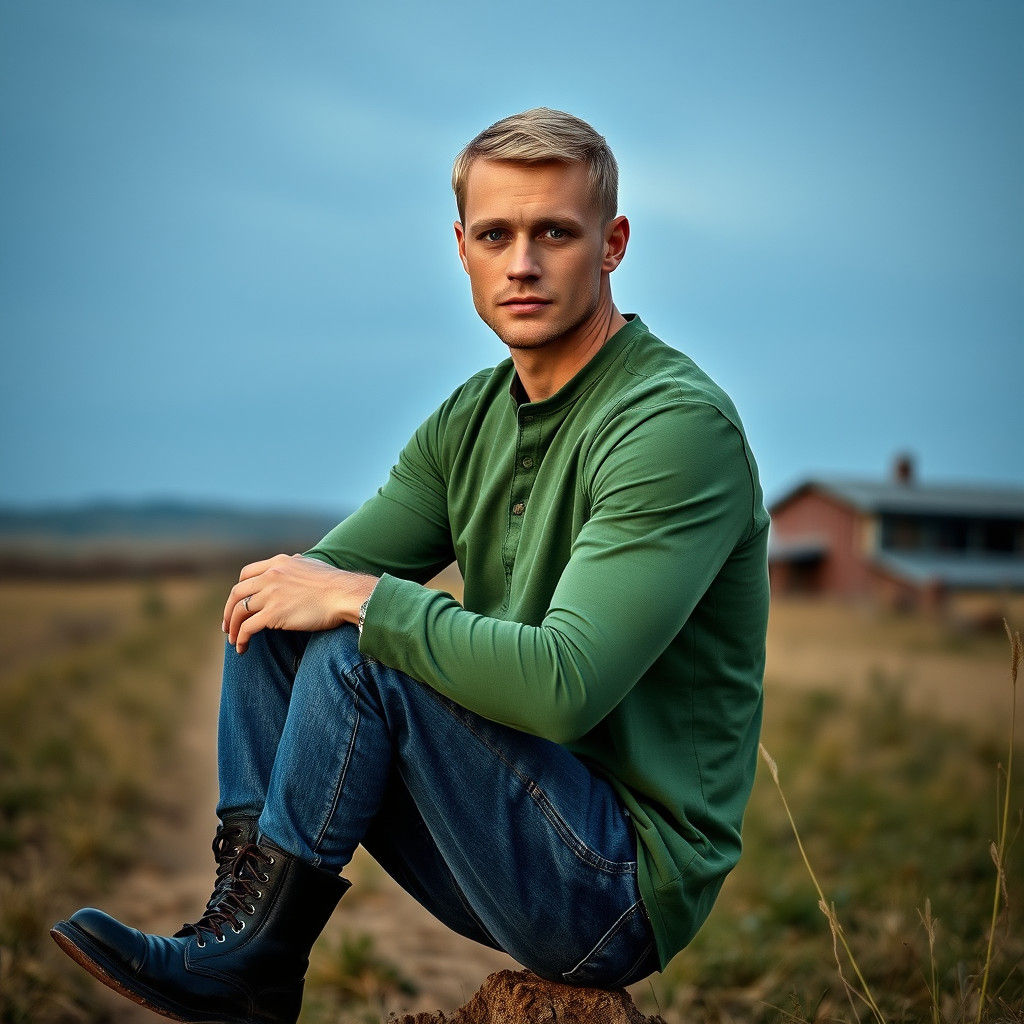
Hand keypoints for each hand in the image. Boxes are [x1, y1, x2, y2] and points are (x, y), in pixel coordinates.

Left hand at [222, 554, 377, 653]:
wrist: (344, 594)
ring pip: (239, 611)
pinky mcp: (274, 614)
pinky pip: (247, 628)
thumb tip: (296, 558)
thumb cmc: (334, 583)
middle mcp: (270, 576)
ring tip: (233, 640)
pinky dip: (241, 639)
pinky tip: (242, 648)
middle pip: (237, 593)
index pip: (246, 574)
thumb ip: (298, 563)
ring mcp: (271, 594)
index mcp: (278, 563)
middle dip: (228, 611)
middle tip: (227, 625)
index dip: (239, 590)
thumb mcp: (311, 564)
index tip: (238, 603)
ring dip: (232, 627)